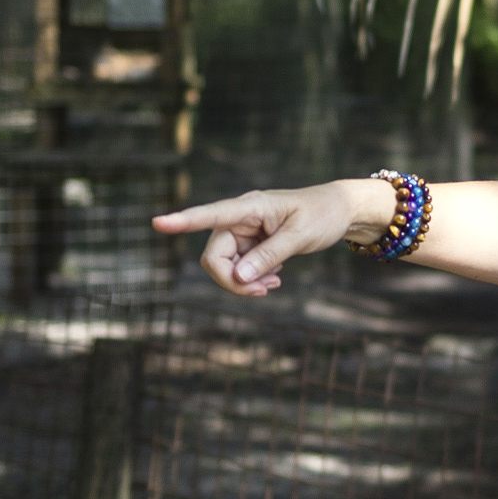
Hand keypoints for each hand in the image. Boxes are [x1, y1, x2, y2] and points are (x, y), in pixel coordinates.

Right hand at [151, 183, 367, 295]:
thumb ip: (269, 256)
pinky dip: (251, 279)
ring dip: (244, 282)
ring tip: (274, 285)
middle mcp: (239, 218)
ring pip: (225, 266)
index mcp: (249, 206)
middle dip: (233, 280)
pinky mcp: (250, 244)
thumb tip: (239, 277)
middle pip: (215, 256)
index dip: (183, 222)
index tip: (158, 223)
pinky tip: (273, 281)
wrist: (339, 213)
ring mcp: (243, 232)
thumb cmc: (322, 216)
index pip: (210, 215)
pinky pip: (238, 268)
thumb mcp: (299, 236)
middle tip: (264, 291)